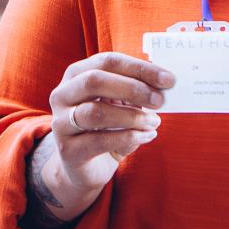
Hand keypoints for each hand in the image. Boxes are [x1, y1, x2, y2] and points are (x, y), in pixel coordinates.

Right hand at [27, 53, 173, 224]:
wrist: (85, 166)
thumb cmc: (107, 127)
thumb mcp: (120, 104)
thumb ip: (136, 90)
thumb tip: (164, 83)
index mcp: (76, 74)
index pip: (107, 61)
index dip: (139, 68)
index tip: (168, 80)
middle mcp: (63, 94)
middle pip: (95, 81)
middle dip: (132, 89)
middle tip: (160, 100)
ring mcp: (61, 122)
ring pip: (96, 112)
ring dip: (132, 117)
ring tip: (155, 122)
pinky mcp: (67, 149)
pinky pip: (99, 140)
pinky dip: (129, 137)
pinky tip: (147, 136)